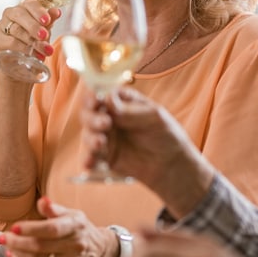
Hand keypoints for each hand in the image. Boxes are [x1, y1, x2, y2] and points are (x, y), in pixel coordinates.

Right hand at [0, 0, 60, 62]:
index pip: (30, 3)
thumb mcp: (45, 29)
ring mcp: (2, 26)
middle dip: (34, 26)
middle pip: (19, 15)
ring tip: (45, 50)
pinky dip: (24, 49)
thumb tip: (56, 11)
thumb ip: (50, 20)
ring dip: (32, 41)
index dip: (39, 11)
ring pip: (16, 30)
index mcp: (25, 6)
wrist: (22, 62)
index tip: (47, 20)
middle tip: (44, 35)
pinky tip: (34, 55)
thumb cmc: (34, 40)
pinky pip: (11, 43)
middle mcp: (11, 13)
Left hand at [0, 197, 118, 256]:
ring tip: (8, 248)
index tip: (14, 228)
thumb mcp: (71, 214)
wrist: (100, 251)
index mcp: (75, 226)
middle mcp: (75, 245)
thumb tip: (42, 202)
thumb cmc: (80, 230)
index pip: (51, 229)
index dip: (31, 229)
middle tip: (4, 238)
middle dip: (18, 243)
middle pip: (41, 247)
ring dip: (19, 255)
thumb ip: (53, 209)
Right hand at [79, 88, 214, 217]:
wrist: (170, 164)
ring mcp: (104, 136)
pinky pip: (90, 157)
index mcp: (119, 101)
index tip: (96, 99)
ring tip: (100, 144)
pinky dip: (87, 159)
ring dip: (90, 138)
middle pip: (88, 113)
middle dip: (92, 118)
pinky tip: (89, 164)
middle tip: (105, 123)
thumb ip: (129, 111)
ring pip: (87, 134)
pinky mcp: (103, 156)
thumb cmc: (164, 133)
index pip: (100, 92)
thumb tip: (108, 98)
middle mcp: (107, 116)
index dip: (94, 94)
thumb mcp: (153, 117)